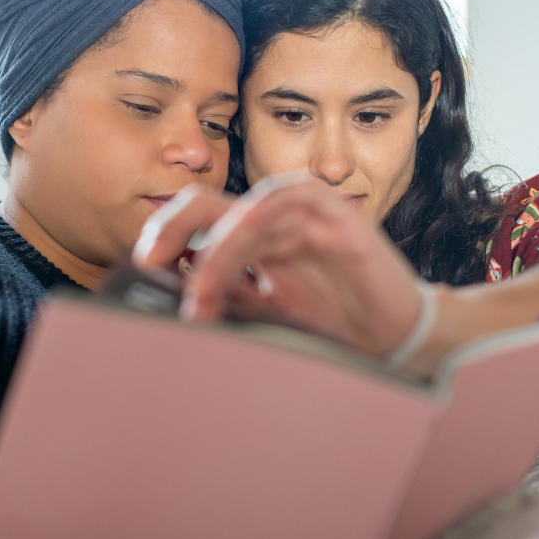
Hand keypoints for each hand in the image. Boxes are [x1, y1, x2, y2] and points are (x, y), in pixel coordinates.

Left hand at [134, 176, 426, 361]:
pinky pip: (291, 202)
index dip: (164, 237)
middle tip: (147, 263)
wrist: (397, 337)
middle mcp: (274, 220)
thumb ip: (227, 296)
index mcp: (255, 239)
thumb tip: (174, 295)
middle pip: (206, 203)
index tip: (141, 271)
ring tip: (200, 295)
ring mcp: (306, 214)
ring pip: (243, 209)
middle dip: (169, 227)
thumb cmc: (336, 324)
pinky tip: (238, 245)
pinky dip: (260, 220)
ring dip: (216, 251)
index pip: (196, 221)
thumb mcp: (266, 313)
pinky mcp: (338, 216)